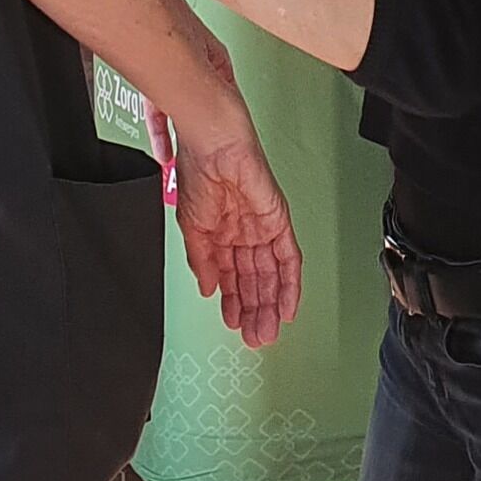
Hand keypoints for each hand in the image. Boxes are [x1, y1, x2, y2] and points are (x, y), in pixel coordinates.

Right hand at [153, 101, 301, 348]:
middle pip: (253, 280)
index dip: (232, 301)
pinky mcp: (279, 221)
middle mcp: (244, 232)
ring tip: (266, 330)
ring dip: (270, 305)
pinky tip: (286, 306)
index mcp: (221, 232)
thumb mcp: (191, 226)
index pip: (232, 275)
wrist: (212, 143)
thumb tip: (209, 288)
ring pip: (271, 275)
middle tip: (254, 336)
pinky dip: (289, 285)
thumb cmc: (198, 170)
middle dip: (253, 310)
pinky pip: (289, 259)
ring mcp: (263, 228)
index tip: (233, 323)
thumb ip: (203, 260)